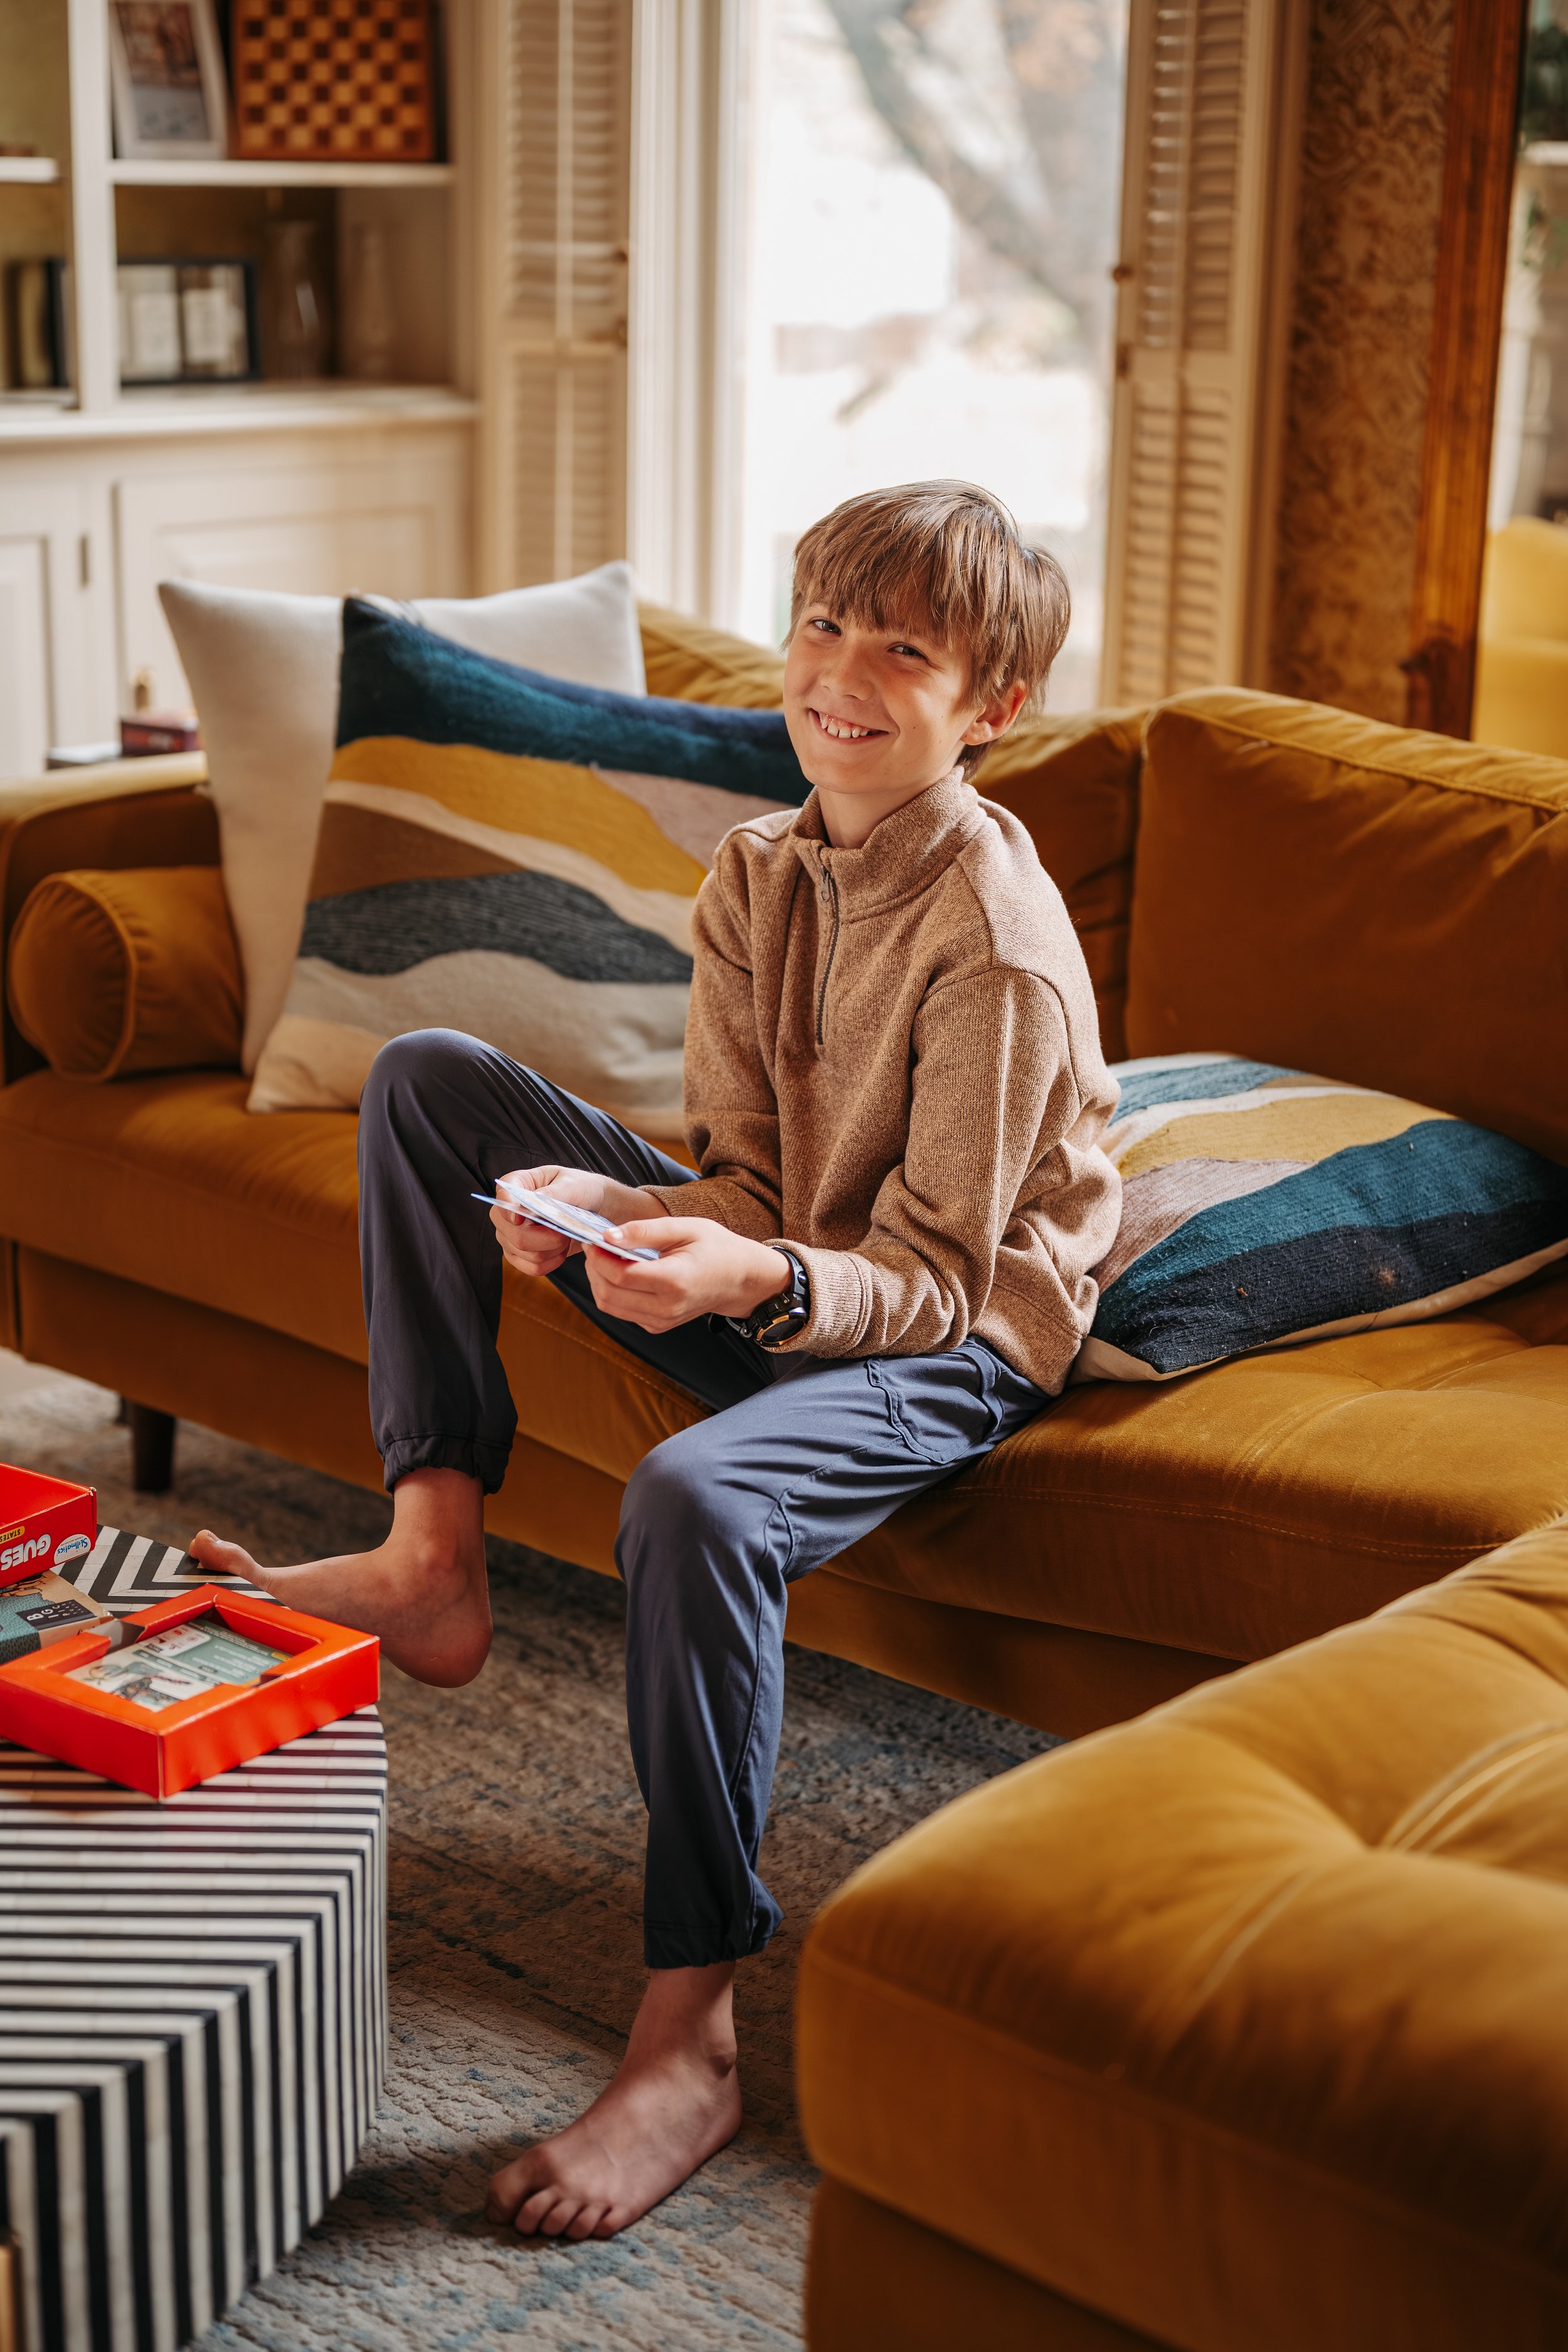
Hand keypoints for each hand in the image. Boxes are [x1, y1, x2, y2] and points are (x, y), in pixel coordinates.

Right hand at [488, 1164, 667, 1278]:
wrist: (597, 1208)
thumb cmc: (582, 1189)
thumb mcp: (573, 1185)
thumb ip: (553, 1194)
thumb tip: (534, 1201)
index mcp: (518, 1183)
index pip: (503, 1195)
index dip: (508, 1208)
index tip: (521, 1217)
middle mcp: (508, 1211)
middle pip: (513, 1233)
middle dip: (543, 1237)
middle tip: (565, 1230)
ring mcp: (511, 1235)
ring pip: (524, 1252)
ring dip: (552, 1249)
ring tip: (567, 1236)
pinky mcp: (521, 1256)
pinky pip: (532, 1267)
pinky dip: (552, 1262)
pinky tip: (562, 1251)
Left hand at [581, 1219, 792, 1333]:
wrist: (741, 1280)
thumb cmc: (716, 1248)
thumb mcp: (684, 1228)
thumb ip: (644, 1231)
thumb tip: (607, 1236)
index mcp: (674, 1282)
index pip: (619, 1274)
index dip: (598, 1255)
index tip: (592, 1236)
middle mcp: (665, 1308)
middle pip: (608, 1293)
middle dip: (593, 1267)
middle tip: (595, 1244)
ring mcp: (660, 1321)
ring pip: (608, 1305)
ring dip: (599, 1280)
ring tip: (605, 1256)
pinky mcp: (656, 1325)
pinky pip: (621, 1311)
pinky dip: (612, 1291)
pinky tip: (621, 1271)